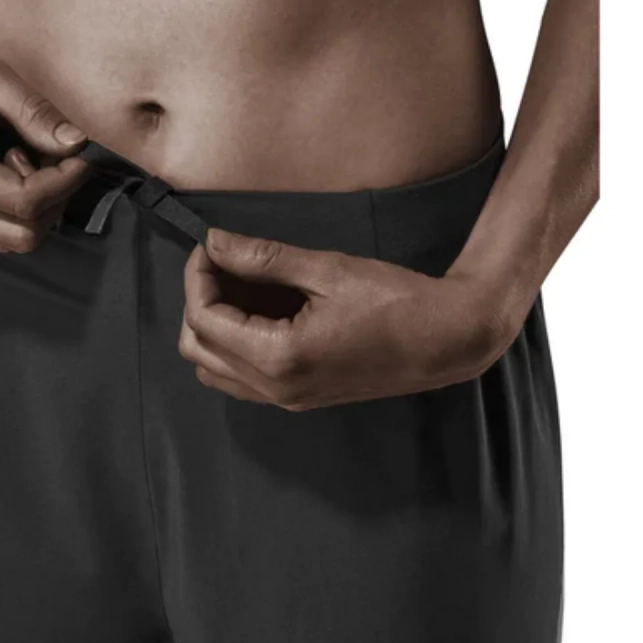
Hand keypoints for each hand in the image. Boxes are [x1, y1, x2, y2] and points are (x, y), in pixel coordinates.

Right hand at [0, 1, 90, 251]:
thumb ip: (34, 113)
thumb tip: (77, 145)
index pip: (24, 203)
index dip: (64, 182)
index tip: (79, 154)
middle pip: (23, 237)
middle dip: (52, 200)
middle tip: (54, 157)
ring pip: (12, 242)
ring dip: (36, 207)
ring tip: (24, 156)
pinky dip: (18, 210)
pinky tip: (11, 168)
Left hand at [178, 228, 523, 409]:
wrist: (445, 340)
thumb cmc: (395, 301)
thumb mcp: (327, 269)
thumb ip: (264, 258)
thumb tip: (215, 243)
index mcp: (278, 357)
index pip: (204, 319)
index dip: (198, 276)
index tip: (212, 245)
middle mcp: (275, 388)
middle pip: (198, 349)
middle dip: (199, 301)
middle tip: (222, 263)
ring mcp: (286, 400)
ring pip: (214, 370)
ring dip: (213, 328)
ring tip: (239, 287)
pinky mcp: (298, 398)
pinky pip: (242, 380)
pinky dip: (234, 347)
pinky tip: (258, 312)